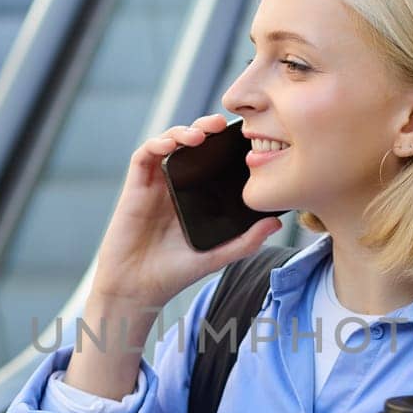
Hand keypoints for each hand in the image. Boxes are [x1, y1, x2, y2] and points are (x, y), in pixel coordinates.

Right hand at [91, 113, 283, 308]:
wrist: (137, 288)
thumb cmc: (173, 273)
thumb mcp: (216, 256)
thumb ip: (245, 241)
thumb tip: (276, 223)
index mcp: (196, 196)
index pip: (212, 161)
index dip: (225, 145)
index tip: (244, 137)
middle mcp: (176, 185)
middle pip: (192, 145)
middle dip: (206, 128)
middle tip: (223, 124)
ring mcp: (156, 184)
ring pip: (168, 143)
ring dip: (183, 131)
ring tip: (200, 134)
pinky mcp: (135, 186)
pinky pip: (144, 156)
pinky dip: (157, 143)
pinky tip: (170, 144)